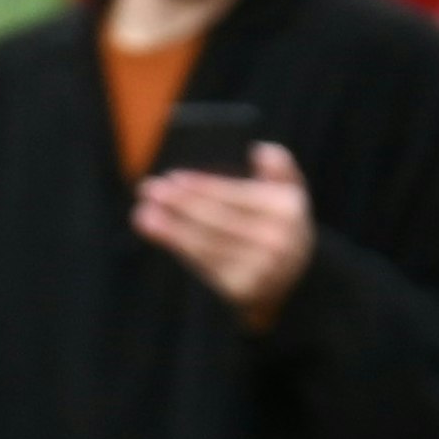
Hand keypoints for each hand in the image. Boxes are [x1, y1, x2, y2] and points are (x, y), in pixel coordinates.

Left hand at [134, 141, 314, 328]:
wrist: (295, 280)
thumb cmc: (281, 227)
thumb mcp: (291, 194)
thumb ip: (280, 168)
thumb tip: (258, 149)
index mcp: (285, 208)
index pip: (234, 195)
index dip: (202, 186)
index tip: (173, 177)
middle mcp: (274, 239)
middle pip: (216, 218)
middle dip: (179, 203)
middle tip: (149, 191)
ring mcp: (258, 267)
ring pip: (206, 243)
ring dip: (170, 228)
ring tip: (143, 214)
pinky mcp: (241, 288)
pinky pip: (204, 264)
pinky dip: (179, 247)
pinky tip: (159, 234)